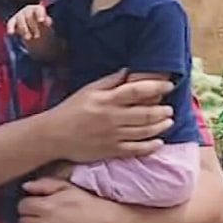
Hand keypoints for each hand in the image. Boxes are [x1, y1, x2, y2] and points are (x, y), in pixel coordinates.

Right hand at [7, 4, 51, 39]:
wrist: (35, 36)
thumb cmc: (42, 30)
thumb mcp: (47, 27)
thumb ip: (47, 23)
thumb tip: (47, 21)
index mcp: (38, 9)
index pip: (38, 9)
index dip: (40, 14)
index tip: (41, 21)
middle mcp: (28, 10)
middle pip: (29, 15)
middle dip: (33, 26)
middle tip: (37, 36)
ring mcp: (19, 15)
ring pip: (20, 19)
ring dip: (24, 29)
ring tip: (28, 38)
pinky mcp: (13, 22)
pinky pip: (11, 23)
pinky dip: (10, 28)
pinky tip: (11, 33)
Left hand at [17, 178, 127, 222]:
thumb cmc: (89, 204)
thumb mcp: (68, 187)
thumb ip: (44, 185)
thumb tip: (26, 187)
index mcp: (46, 207)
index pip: (22, 206)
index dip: (29, 204)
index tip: (36, 204)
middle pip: (23, 222)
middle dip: (30, 217)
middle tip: (42, 215)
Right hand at [49, 69, 172, 162]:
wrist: (54, 135)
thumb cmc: (70, 110)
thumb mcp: (88, 90)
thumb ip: (109, 81)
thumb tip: (128, 71)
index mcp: (106, 100)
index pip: (137, 90)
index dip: (157, 86)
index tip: (169, 85)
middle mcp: (112, 117)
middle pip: (146, 113)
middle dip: (162, 110)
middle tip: (169, 108)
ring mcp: (113, 135)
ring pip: (145, 131)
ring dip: (160, 126)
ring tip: (167, 122)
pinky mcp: (111, 151)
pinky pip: (136, 149)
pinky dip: (150, 146)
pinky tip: (158, 142)